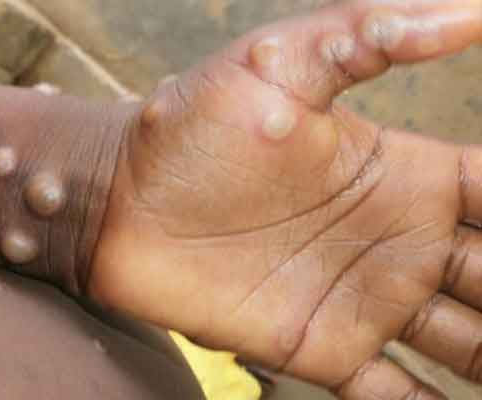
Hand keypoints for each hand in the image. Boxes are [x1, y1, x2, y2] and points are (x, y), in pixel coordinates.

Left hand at [91, 0, 481, 396]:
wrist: (119, 197)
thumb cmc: (190, 125)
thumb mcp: (281, 61)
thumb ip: (372, 37)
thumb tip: (477, 14)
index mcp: (404, 174)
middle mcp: (398, 241)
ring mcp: (364, 300)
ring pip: (470, 344)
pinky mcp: (318, 348)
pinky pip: (396, 394)